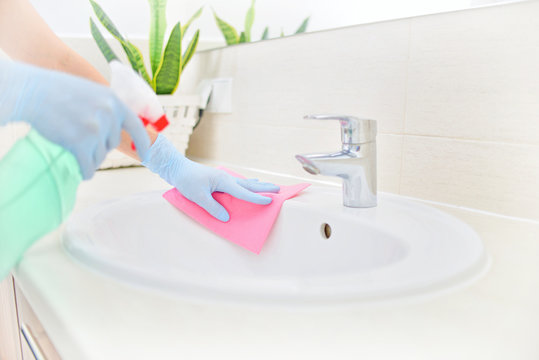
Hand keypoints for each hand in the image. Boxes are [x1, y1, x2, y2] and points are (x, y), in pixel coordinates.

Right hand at [0, 59, 149, 178]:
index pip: (136, 126)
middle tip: (82, 140)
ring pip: (100, 156)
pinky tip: (81, 172)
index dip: (143, 142)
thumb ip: (107, 108)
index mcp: (113, 101)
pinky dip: (86, 172)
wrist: (32, 92)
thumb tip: (118, 128)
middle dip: (100, 146)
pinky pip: (89, 166)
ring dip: (90, 159)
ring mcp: (95, 129)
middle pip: (112, 143)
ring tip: (75, 149)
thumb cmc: (58, 91)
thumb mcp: (91, 92)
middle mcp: (108, 114)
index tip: (147, 154)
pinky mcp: (80, 143)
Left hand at [142, 134, 279, 221]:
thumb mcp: (198, 197)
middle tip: (279, 190)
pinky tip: (252, 182)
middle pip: (249, 185)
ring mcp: (224, 178)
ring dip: (258, 185)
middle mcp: (226, 178)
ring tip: (271, 187)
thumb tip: (227, 218)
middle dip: (264, 189)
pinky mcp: (220, 179)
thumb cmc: (186, 181)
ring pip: (245, 183)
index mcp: (223, 182)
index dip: (256, 198)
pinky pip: (239, 183)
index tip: (269, 201)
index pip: (243, 192)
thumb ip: (213, 208)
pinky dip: (248, 184)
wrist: (177, 168)